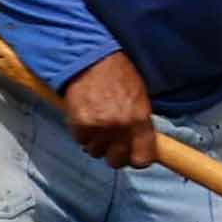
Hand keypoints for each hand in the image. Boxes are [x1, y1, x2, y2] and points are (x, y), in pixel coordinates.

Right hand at [56, 52, 162, 169]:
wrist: (91, 60)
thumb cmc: (118, 75)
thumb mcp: (140, 98)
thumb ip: (141, 124)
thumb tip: (142, 143)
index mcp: (139, 120)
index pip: (142, 159)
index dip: (138, 159)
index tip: (136, 155)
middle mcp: (119, 127)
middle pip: (117, 161)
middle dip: (116, 154)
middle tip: (115, 144)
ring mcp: (98, 128)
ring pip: (96, 152)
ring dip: (97, 144)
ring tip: (99, 127)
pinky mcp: (78, 125)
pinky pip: (81, 141)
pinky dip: (83, 134)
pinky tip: (87, 120)